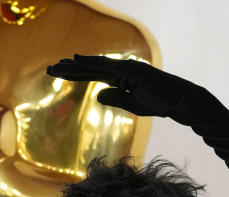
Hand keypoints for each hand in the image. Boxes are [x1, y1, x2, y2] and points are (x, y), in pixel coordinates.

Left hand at [46, 54, 208, 123]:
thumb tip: (97, 96)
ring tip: (56, 67)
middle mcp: (122, 70)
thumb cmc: (160, 104)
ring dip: (75, 66)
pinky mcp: (132, 70)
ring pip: (95, 66)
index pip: (93, 75)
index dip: (75, 74)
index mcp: (121, 78)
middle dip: (69, 69)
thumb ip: (116, 98)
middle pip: (90, 69)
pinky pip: (108, 67)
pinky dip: (92, 63)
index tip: (59, 73)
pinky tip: (77, 60)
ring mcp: (127, 68)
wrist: (179, 101)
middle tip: (49, 69)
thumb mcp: (133, 105)